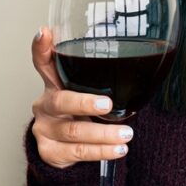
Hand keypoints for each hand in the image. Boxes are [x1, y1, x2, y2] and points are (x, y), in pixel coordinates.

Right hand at [29, 26, 133, 168]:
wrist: (64, 150)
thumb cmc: (81, 114)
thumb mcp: (87, 93)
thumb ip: (101, 79)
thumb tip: (144, 66)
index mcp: (54, 84)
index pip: (44, 62)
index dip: (41, 48)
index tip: (45, 33)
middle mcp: (45, 104)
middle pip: (60, 101)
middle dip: (84, 103)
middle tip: (107, 105)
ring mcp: (44, 129)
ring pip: (73, 131)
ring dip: (103, 134)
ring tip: (126, 134)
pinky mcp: (49, 152)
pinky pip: (77, 153)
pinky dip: (101, 152)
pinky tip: (118, 150)